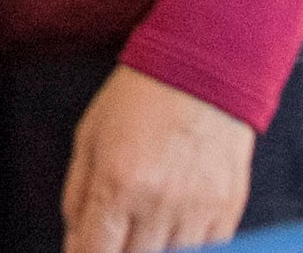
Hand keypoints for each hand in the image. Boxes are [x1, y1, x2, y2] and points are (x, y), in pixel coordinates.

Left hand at [61, 65, 251, 252]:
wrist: (202, 68)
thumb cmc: (141, 97)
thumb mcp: (90, 137)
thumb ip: (77, 195)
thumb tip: (74, 242)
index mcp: (117, 182)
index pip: (94, 252)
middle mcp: (158, 201)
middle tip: (115, 238)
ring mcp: (197, 209)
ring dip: (153, 250)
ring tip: (146, 226)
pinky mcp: (227, 209)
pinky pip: (207, 250)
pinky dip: (188, 247)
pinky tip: (175, 225)